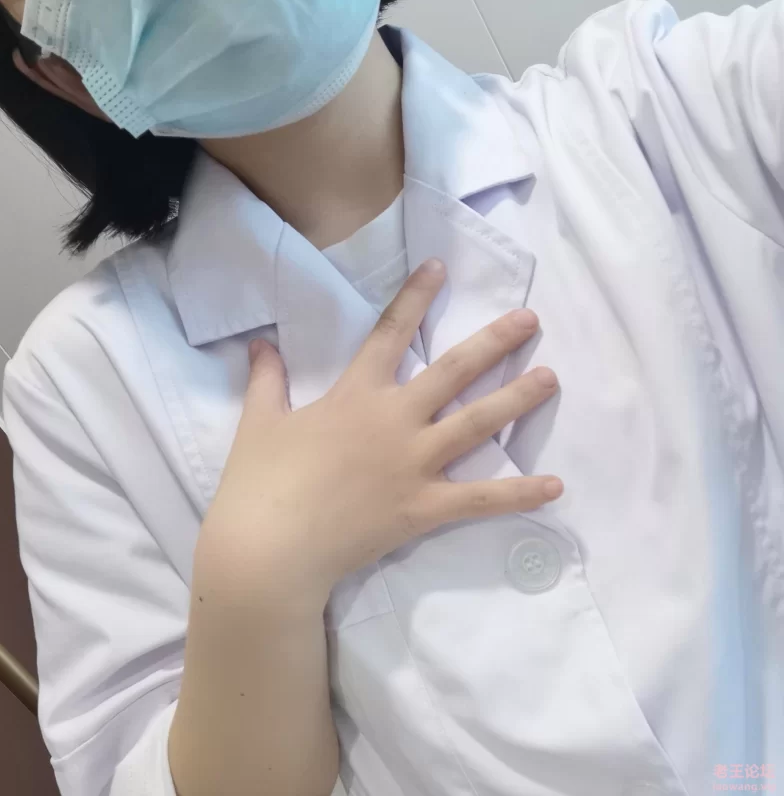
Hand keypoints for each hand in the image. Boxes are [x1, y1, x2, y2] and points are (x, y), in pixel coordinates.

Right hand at [201, 259, 561, 610]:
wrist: (270, 548)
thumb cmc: (261, 482)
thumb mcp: (259, 421)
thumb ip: (265, 378)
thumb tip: (260, 342)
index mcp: (356, 394)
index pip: (390, 332)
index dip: (415, 296)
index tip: (440, 267)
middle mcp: (395, 420)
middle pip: (454, 371)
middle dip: (494, 342)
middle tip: (531, 321)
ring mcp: (414, 463)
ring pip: (477, 424)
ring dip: (517, 399)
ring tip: (552, 379)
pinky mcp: (424, 507)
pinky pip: (480, 499)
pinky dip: (518, 494)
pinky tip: (555, 485)